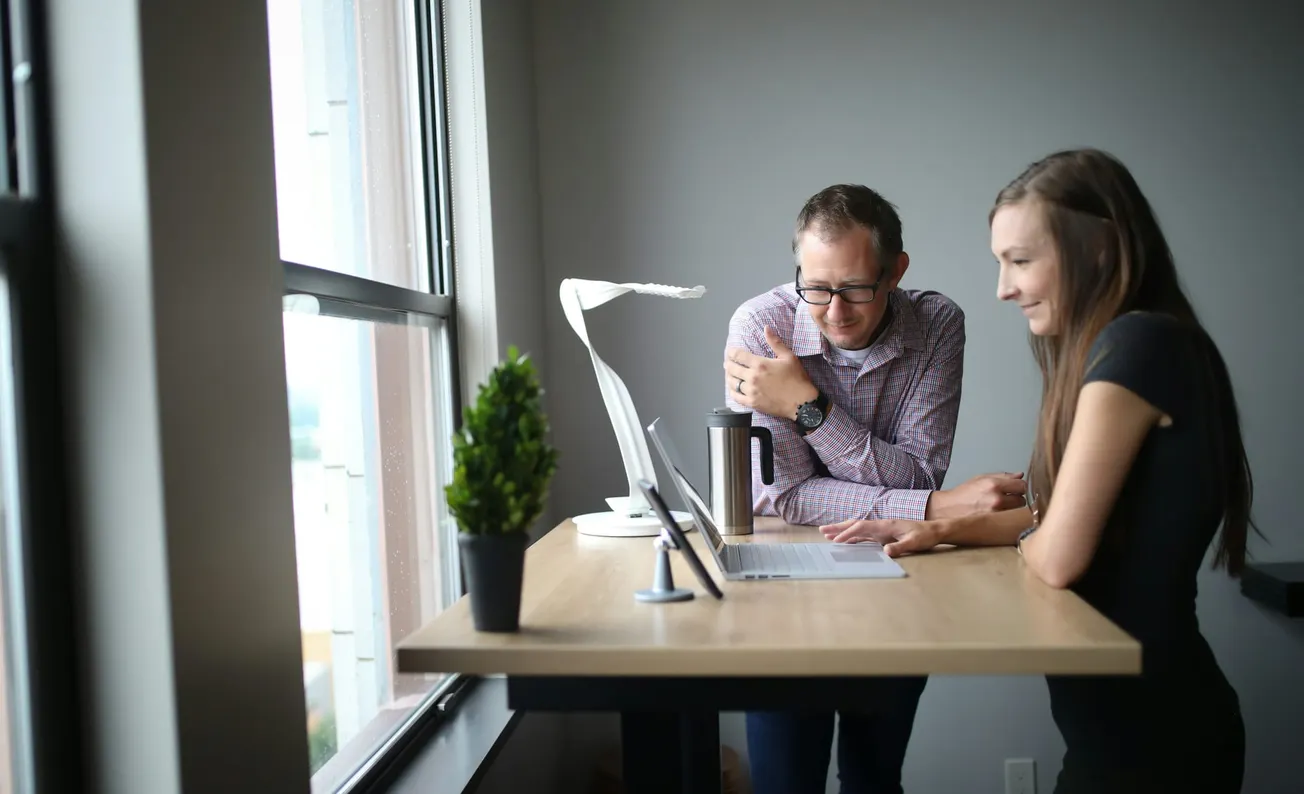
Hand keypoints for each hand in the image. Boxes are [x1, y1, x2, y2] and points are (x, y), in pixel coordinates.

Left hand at [724, 328, 816, 419]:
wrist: (802, 403)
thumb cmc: (797, 379)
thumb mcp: (789, 357)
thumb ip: (775, 342)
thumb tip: (766, 328)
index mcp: (760, 364)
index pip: (738, 355)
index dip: (731, 352)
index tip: (730, 352)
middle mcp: (753, 377)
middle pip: (732, 369)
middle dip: (728, 364)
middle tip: (727, 363)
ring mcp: (751, 391)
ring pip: (732, 383)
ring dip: (729, 377)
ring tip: (729, 375)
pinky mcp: (752, 403)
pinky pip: (736, 397)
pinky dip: (732, 392)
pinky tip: (733, 389)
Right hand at [819, 518, 942, 556]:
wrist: (934, 530)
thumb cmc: (925, 536)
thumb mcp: (915, 543)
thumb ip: (900, 547)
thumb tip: (886, 552)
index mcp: (886, 525)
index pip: (862, 527)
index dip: (849, 533)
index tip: (837, 540)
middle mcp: (881, 524)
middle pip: (856, 524)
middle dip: (839, 527)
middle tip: (822, 531)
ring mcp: (881, 528)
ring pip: (858, 527)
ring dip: (843, 530)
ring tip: (828, 534)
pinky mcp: (883, 533)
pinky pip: (864, 533)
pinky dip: (852, 535)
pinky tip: (846, 540)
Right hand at [925, 472, 1026, 519]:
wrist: (947, 509)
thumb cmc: (963, 494)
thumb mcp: (980, 478)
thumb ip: (1002, 476)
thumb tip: (1020, 475)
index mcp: (993, 484)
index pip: (1022, 485)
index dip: (1019, 487)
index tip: (1015, 489)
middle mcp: (996, 499)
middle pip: (1022, 500)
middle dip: (1016, 499)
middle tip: (1007, 500)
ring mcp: (995, 514)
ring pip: (1017, 512)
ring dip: (1013, 510)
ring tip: (1001, 509)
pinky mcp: (993, 524)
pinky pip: (1009, 521)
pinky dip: (1007, 519)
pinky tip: (999, 517)